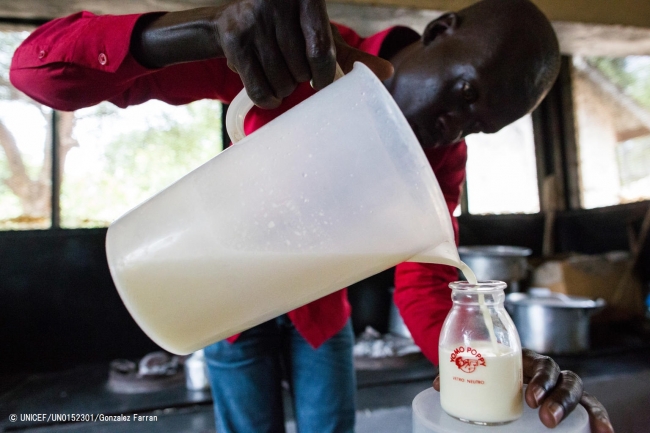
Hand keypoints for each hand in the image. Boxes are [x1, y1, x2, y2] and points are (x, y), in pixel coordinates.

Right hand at [132, 0, 392, 109]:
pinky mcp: (234, 39)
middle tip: (296, 75)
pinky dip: (267, 99)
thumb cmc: (289, 30)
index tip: (320, 83)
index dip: (323, 75)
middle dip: (301, 80)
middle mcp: (277, 3)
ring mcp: (253, 20)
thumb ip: (350, 55)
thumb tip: (388, 73)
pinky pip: (258, 86)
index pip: (321, 49)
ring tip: (283, 80)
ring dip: (285, 90)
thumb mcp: (319, 35)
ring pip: (280, 79)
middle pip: (300, 68)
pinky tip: (271, 95)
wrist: (234, 19)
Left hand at [432, 349, 613, 432]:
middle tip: (543, 416)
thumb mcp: (480, 367)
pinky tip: (604, 432)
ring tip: (554, 424)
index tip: (528, 398)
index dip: (540, 380)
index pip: (543, 365)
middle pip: (564, 378)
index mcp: (528, 360)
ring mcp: (560, 386)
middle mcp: (548, 371)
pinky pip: (589, 407)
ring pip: (577, 390)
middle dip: (556, 397)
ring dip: (570, 407)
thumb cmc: (492, 367)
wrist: (499, 364)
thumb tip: (438, 384)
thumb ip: (460, 371)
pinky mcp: (569, 402)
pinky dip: (599, 418)